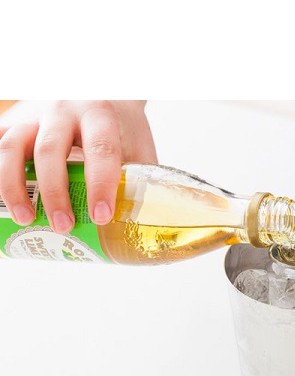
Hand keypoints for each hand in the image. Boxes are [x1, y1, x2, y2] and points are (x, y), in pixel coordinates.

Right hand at [0, 100, 156, 232]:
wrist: (102, 93)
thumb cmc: (122, 128)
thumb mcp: (138, 148)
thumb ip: (140, 182)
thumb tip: (143, 224)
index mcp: (100, 116)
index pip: (100, 150)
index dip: (100, 185)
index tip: (101, 217)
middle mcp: (64, 111)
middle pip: (50, 150)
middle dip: (55, 193)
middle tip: (63, 227)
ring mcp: (36, 117)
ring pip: (13, 146)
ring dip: (14, 186)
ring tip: (26, 219)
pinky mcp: (18, 124)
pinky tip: (2, 197)